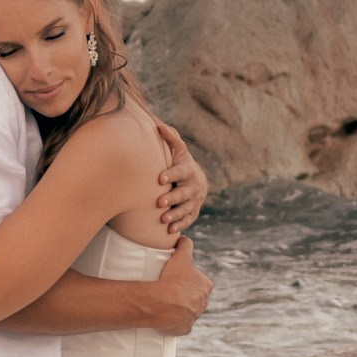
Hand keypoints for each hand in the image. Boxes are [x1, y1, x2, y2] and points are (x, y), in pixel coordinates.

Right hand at [137, 236, 209, 337]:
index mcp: (206, 286)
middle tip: (169, 289)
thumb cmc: (172, 279)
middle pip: (194, 297)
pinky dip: (174, 321)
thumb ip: (185, 245)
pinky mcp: (185, 328)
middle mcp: (203, 303)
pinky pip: (180, 324)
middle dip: (185, 294)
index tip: (176, 277)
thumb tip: (185, 238)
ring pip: (188, 311)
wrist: (161, 303)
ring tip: (165, 302)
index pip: (200, 281)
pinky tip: (165, 316)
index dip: (188, 278)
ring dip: (179, 308)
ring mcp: (194, 317)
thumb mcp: (181, 257)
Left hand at [153, 118, 207, 237]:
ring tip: (163, 220)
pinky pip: (187, 220)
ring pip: (185, 209)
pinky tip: (169, 231)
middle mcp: (193, 187)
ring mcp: (194, 201)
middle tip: (160, 202)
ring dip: (175, 215)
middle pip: (184, 193)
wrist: (196, 181)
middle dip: (172, 198)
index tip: (160, 178)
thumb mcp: (178, 151)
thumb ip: (171, 139)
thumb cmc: (180, 163)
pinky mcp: (193, 213)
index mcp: (188, 170)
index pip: (181, 172)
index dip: (171, 175)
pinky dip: (179, 225)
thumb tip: (159, 125)